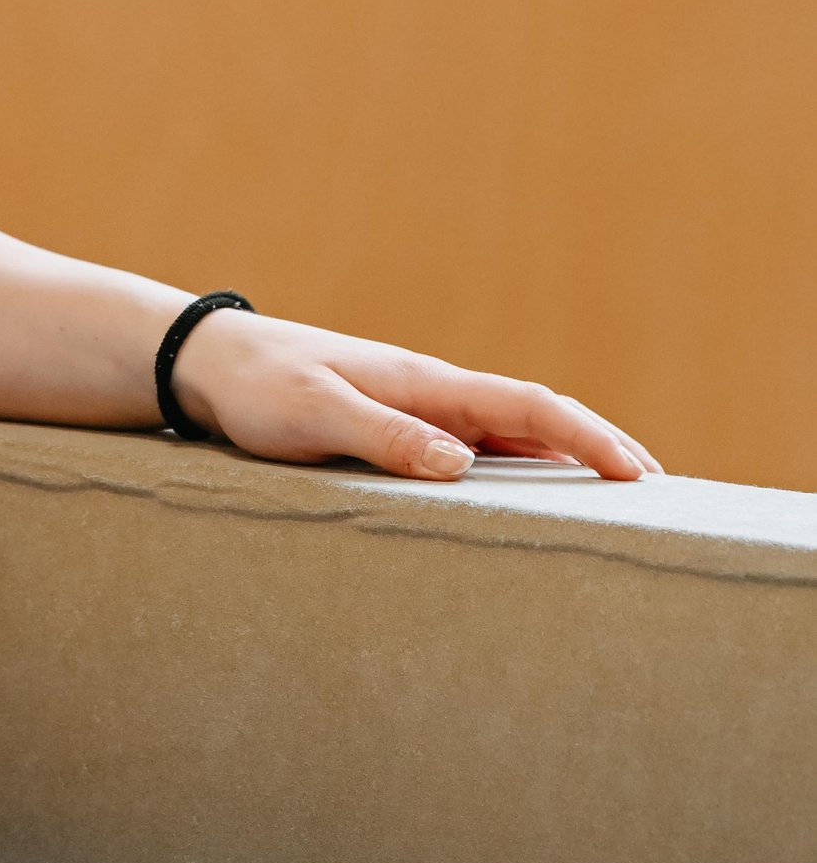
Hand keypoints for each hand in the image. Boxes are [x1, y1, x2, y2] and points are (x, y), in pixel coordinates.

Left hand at [167, 310, 661, 483]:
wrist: (207, 364)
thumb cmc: (255, 386)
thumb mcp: (315, 412)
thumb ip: (384, 436)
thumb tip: (460, 464)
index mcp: (423, 382)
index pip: (527, 405)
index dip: (587, 436)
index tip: (636, 472)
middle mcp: (430, 392)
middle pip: (533, 417)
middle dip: (597, 446)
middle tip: (655, 490)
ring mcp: (416, 408)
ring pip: (508, 434)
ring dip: (561, 459)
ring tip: (612, 498)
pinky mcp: (394, 427)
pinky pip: (473, 448)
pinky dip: (516, 467)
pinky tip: (526, 495)